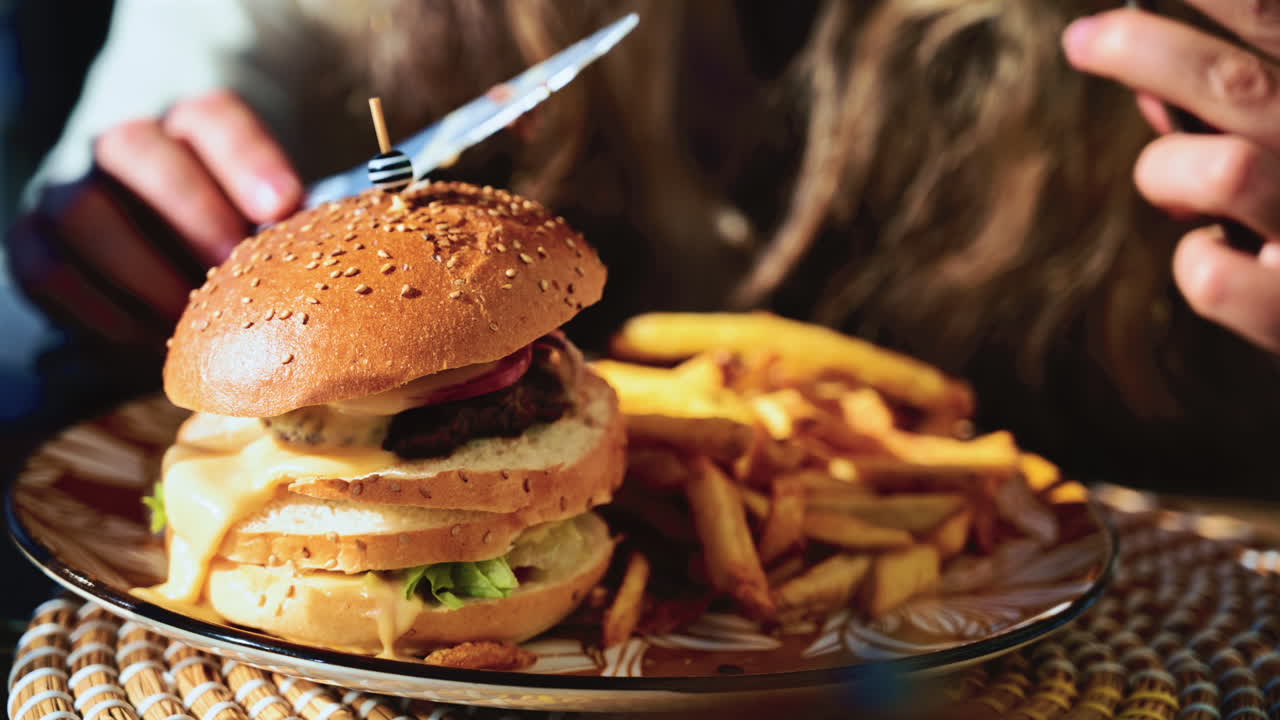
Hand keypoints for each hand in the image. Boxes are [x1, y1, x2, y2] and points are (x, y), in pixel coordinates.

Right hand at [14, 90, 301, 334]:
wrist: (161, 253)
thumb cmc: (239, 236)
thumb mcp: (270, 220)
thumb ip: (294, 230)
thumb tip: (337, 262)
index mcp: (191, 125)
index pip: (212, 116)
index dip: (247, 156)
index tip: (285, 205)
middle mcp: (122, 143)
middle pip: (136, 148)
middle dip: (190, 211)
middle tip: (235, 266)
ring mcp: (68, 189)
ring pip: (81, 211)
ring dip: (142, 271)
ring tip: (192, 319)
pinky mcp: (35, 243)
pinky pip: (51, 273)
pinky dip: (102, 312)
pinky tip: (151, 341)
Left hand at [1063, 4, 1279, 352]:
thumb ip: (1240, 105)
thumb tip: (1147, 87)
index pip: (1275, 18)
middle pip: (1239, 87)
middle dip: (1148, 52)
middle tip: (1083, 39)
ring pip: (1220, 173)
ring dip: (1170, 175)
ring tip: (1175, 194)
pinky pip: (1212, 278)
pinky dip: (1198, 265)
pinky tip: (1223, 262)